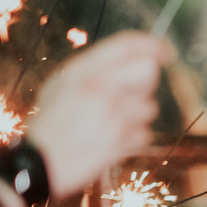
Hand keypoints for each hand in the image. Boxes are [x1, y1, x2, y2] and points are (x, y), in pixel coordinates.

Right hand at [27, 32, 170, 196]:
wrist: (39, 161)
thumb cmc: (51, 124)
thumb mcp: (62, 84)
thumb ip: (93, 70)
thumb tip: (131, 61)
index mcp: (81, 68)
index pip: (126, 44)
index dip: (152, 45)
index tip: (166, 52)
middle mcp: (99, 85)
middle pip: (148, 70)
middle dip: (145, 85)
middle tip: (128, 98)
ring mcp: (112, 112)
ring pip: (150, 107)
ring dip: (137, 118)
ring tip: (110, 125)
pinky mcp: (121, 138)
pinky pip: (145, 134)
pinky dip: (133, 140)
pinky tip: (111, 142)